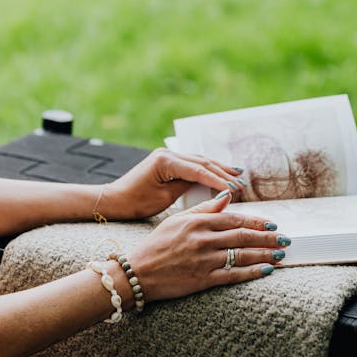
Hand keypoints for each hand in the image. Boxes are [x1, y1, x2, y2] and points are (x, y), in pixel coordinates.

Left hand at [100, 148, 246, 219]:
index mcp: (165, 161)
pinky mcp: (167, 160)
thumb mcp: (164, 199)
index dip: (218, 180)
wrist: (114, 200)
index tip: (234, 189)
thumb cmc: (135, 203)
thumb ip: (187, 188)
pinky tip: (219, 173)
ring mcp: (167, 155)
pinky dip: (207, 169)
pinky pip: (192, 164)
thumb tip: (210, 186)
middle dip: (223, 172)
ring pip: (199, 160)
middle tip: (242, 183)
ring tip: (237, 176)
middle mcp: (167, 153)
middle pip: (202, 162)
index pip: (199, 170)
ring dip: (218, 168)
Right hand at [126, 192, 288, 301]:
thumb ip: (204, 208)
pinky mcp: (203, 280)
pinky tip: (267, 270)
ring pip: (242, 255)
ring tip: (280, 253)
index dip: (257, 221)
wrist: (137, 273)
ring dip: (265, 254)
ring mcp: (204, 260)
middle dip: (267, 238)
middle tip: (285, 239)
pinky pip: (233, 275)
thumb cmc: (157, 244)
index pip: (235, 219)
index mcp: (198, 222)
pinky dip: (252, 273)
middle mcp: (203, 239)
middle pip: (243, 236)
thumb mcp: (178, 219)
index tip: (272, 223)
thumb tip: (225, 196)